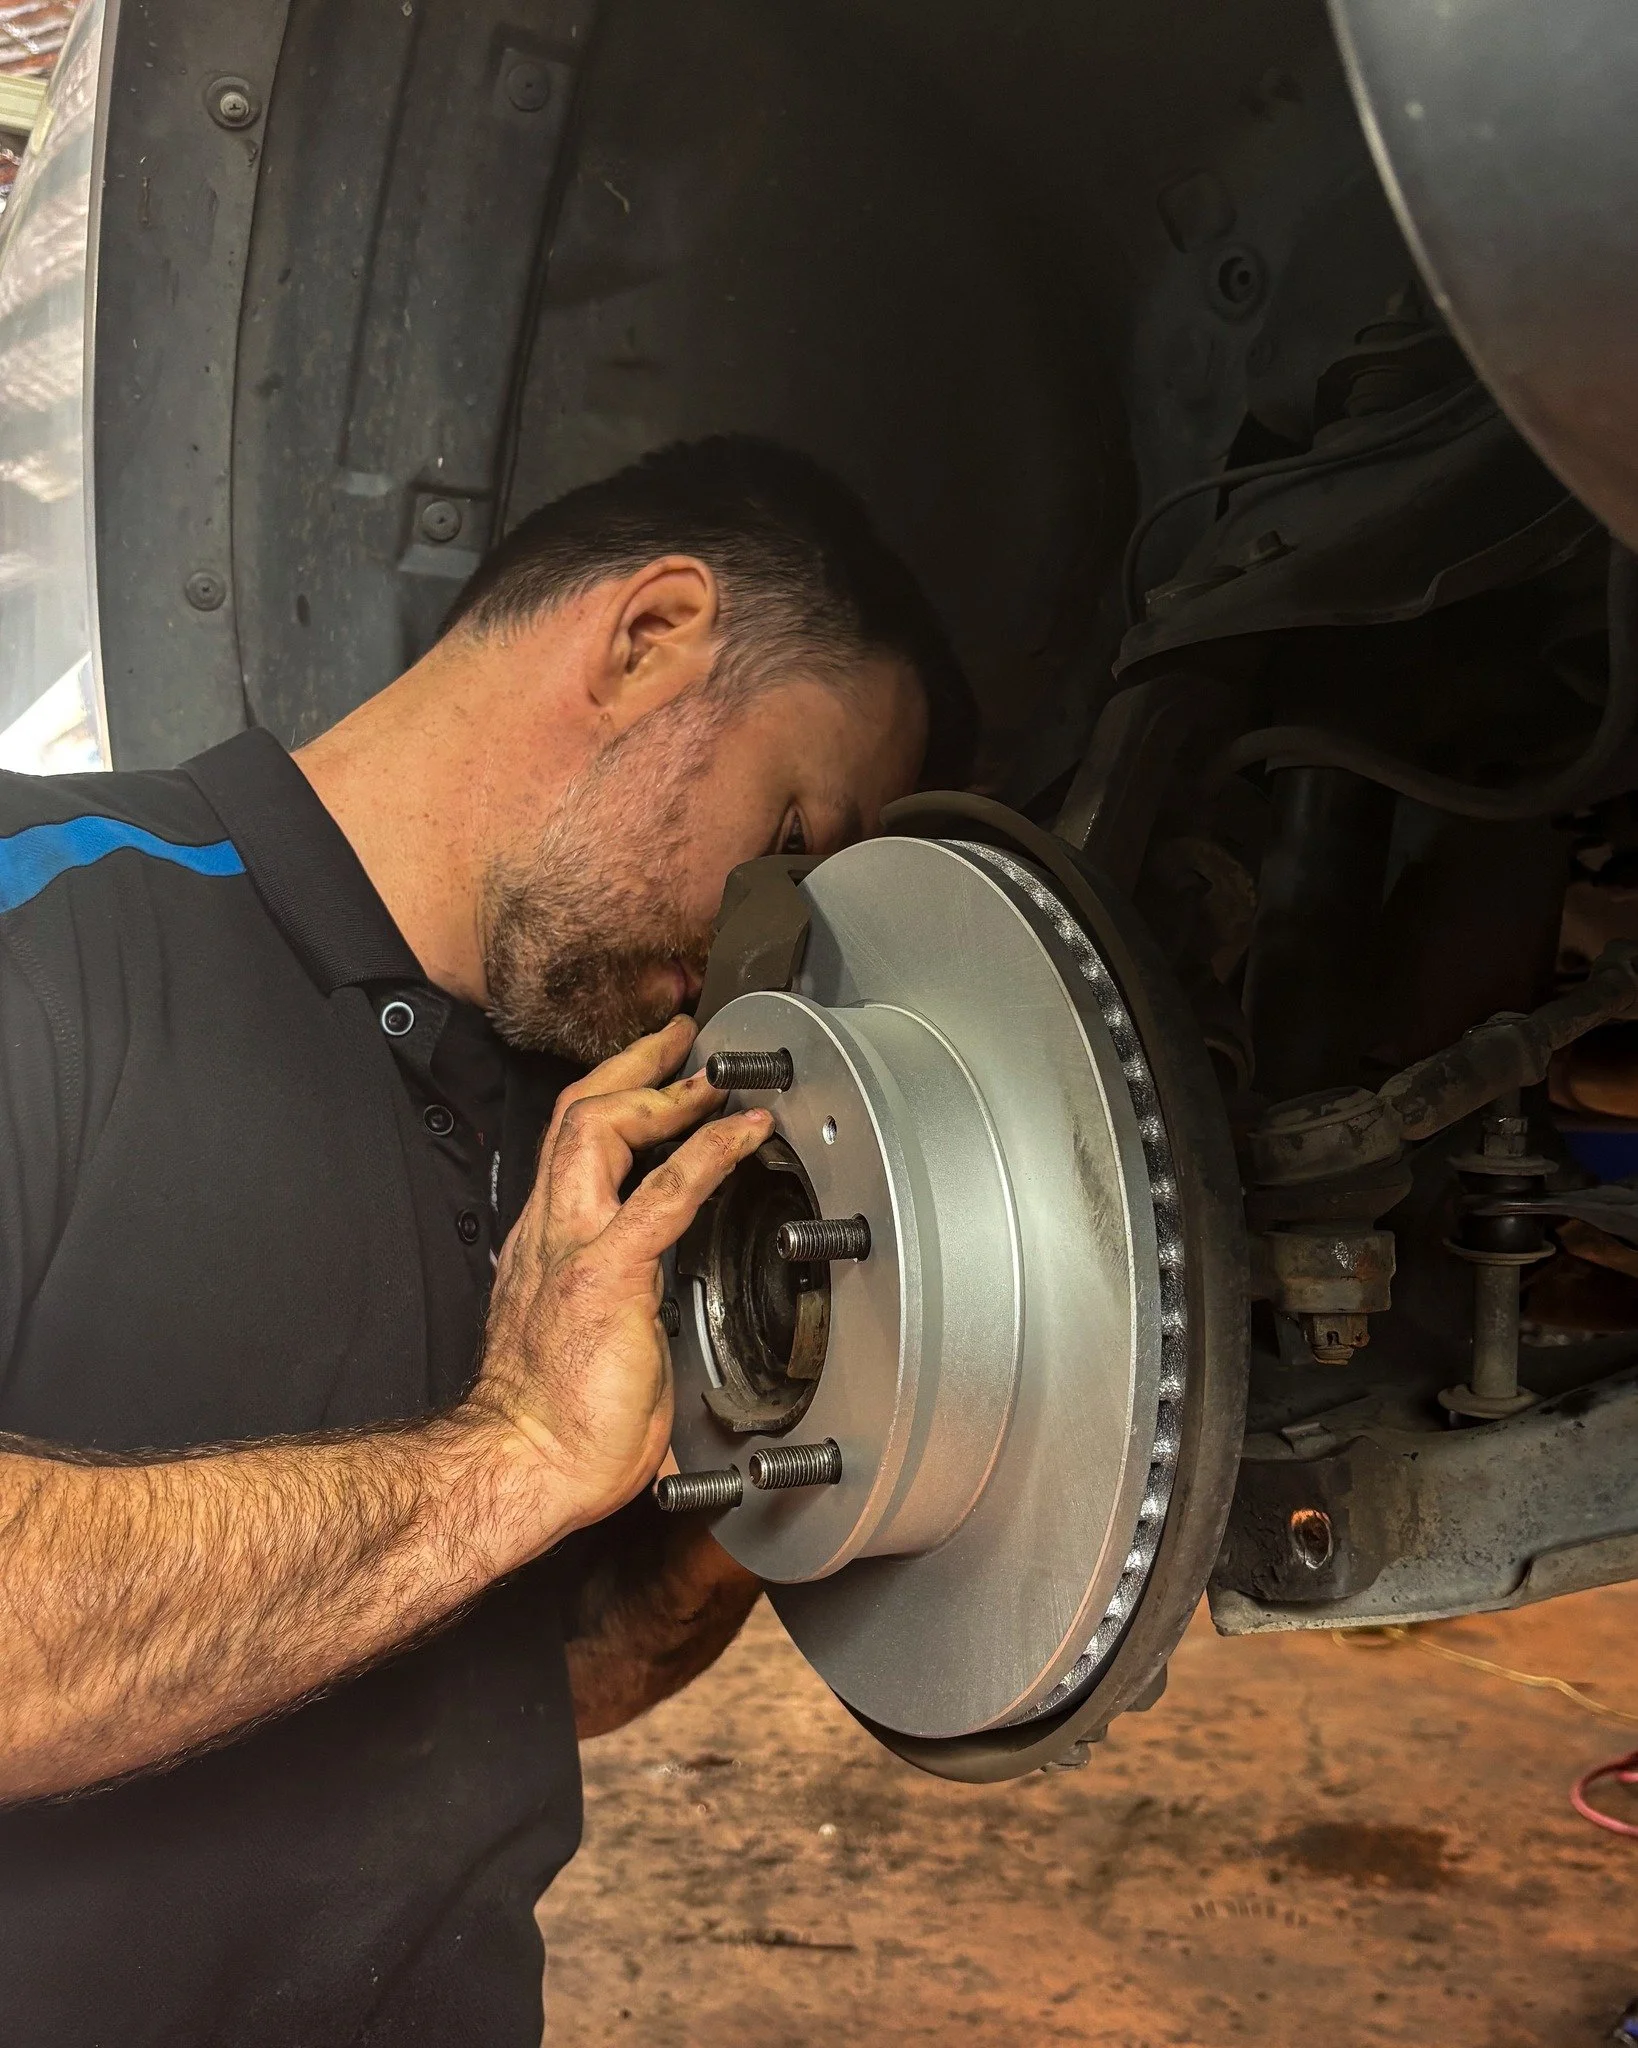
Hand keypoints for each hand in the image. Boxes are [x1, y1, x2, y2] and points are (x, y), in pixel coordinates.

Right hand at [468, 1017, 771, 1533]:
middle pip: (576, 1117)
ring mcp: (572, 1249)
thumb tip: (642, 1315)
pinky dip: (708, 1152)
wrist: (519, 1468)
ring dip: (661, 1091)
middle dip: (630, 1068)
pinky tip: (744, 1131)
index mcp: (544, 1248)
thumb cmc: (552, 1425)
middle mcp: (548, 1234)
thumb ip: (606, 1308)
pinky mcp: (606, 1276)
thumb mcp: (580, 1341)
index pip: (569, 1149)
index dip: (611, 1100)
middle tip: (678, 1042)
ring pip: (598, 1130)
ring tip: (711, 1073)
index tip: (651, 1079)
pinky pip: (663, 1194)